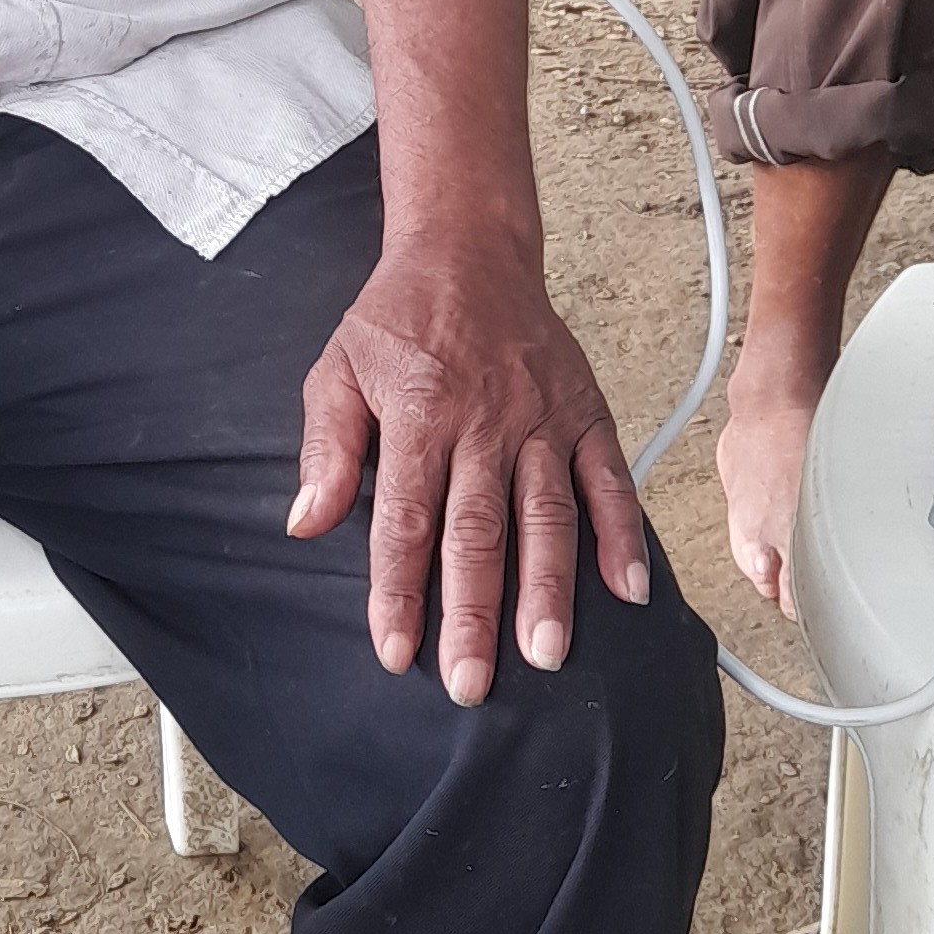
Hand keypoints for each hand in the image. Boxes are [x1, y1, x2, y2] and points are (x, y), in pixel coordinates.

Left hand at [287, 230, 647, 705]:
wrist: (467, 251)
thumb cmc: (396, 318)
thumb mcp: (337, 369)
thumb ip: (326, 449)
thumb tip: (306, 523)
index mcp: (419, 413)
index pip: (406, 519)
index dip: (400, 590)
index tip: (396, 653)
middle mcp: (485, 422)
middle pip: (478, 531)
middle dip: (475, 613)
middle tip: (472, 683)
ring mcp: (542, 419)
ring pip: (547, 515)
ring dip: (550, 588)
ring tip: (548, 654)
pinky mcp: (586, 412)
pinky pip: (609, 479)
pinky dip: (622, 533)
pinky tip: (627, 590)